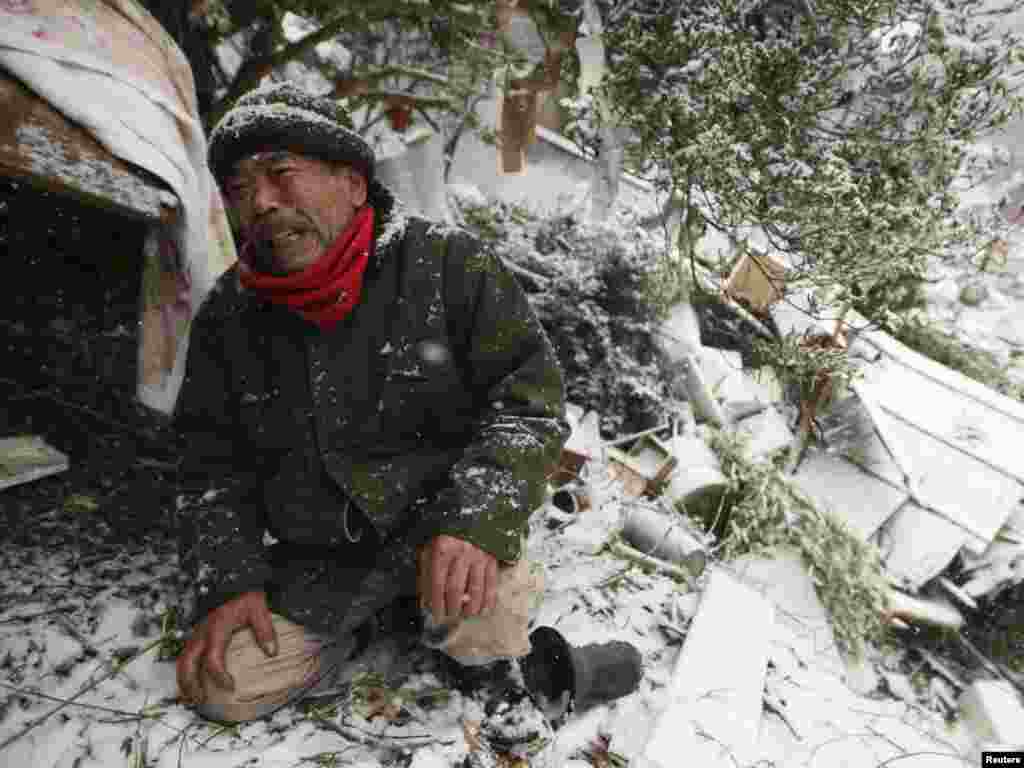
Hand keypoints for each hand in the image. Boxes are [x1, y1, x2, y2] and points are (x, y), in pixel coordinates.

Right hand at [176, 591, 276, 705]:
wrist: (233, 582)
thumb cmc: (245, 596)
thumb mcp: (258, 608)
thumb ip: (265, 629)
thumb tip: (271, 652)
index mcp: (217, 628)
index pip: (213, 658)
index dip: (220, 676)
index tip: (231, 687)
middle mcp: (202, 632)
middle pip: (187, 662)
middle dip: (190, 683)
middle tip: (200, 700)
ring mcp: (197, 633)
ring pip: (183, 660)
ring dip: (185, 680)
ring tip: (192, 698)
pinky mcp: (197, 634)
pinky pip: (186, 655)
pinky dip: (186, 671)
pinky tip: (193, 684)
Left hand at [418, 535, 497, 622]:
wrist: (470, 512)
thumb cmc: (446, 532)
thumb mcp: (430, 545)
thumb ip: (426, 570)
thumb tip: (425, 598)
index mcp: (442, 549)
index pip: (438, 583)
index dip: (436, 602)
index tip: (436, 614)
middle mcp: (461, 552)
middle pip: (456, 589)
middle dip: (452, 607)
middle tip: (451, 615)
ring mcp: (479, 555)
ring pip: (475, 589)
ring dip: (470, 607)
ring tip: (466, 614)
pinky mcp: (492, 557)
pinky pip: (491, 583)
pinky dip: (488, 599)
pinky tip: (484, 609)